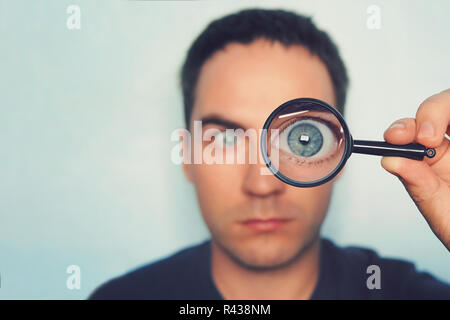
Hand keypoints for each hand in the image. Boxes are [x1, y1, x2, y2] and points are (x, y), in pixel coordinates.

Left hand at [381, 89, 449, 250]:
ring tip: (441, 135)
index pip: (411, 131)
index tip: (397, 136)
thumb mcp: (442, 211)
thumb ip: (418, 185)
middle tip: (428, 136)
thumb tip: (389, 160)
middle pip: (440, 106)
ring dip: (445, 110)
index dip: (403, 128)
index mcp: (434, 160)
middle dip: (430, 112)